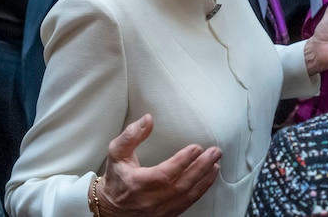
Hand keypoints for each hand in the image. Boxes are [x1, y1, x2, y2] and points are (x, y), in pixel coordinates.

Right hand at [96, 114, 220, 216]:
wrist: (111, 207)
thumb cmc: (116, 178)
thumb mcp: (117, 152)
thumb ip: (131, 135)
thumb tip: (148, 120)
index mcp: (137, 183)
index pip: (164, 173)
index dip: (182, 161)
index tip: (196, 148)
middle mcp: (150, 200)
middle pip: (181, 185)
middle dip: (201, 168)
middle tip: (214, 153)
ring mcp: (160, 210)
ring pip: (188, 195)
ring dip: (204, 178)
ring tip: (215, 162)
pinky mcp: (167, 214)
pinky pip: (188, 203)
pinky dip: (201, 189)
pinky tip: (208, 177)